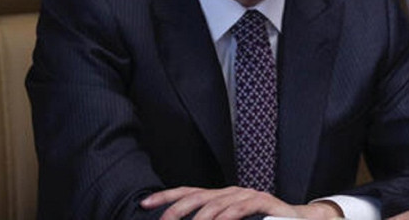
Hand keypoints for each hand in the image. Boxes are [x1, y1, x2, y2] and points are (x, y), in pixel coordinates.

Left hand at [140, 186, 340, 219]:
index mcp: (220, 196)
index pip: (189, 192)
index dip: (166, 196)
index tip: (145, 203)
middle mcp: (231, 192)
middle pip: (198, 196)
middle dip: (177, 208)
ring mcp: (247, 195)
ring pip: (217, 202)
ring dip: (200, 217)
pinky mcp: (263, 201)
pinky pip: (242, 207)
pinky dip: (228, 215)